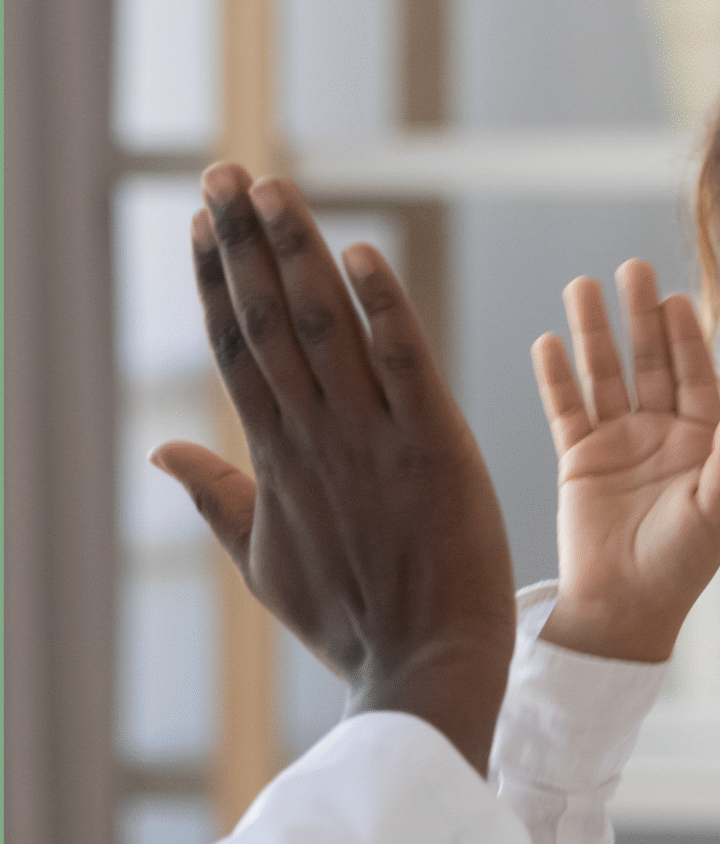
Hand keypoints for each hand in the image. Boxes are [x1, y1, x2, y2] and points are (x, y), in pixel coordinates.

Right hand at [154, 164, 515, 776]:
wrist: (424, 671)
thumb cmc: (352, 623)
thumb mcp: (265, 564)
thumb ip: (217, 498)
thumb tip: (160, 450)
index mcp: (276, 459)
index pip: (238, 350)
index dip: (217, 281)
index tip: (198, 221)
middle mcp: (315, 437)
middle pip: (270, 322)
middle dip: (242, 244)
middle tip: (223, 172)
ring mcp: (372, 441)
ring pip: (326, 329)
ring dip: (298, 254)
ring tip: (273, 189)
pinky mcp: (435, 447)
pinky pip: (405, 365)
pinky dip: (384, 309)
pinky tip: (360, 253)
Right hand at [533, 260, 719, 662]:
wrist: (625, 609)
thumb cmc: (680, 566)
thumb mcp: (715, 513)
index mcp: (701, 442)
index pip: (694, 376)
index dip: (685, 337)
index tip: (676, 298)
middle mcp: (660, 433)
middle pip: (649, 363)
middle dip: (640, 318)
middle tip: (632, 269)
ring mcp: (617, 442)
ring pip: (604, 375)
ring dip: (594, 332)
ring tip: (581, 287)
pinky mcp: (578, 459)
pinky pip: (565, 409)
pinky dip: (556, 377)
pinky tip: (549, 342)